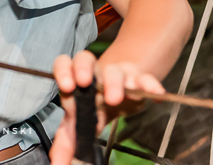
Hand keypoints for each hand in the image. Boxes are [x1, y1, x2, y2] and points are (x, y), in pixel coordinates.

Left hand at [49, 51, 164, 164]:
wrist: (117, 94)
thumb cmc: (92, 107)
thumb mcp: (78, 124)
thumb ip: (66, 142)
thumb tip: (57, 163)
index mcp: (75, 80)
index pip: (65, 64)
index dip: (63, 71)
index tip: (66, 86)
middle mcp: (94, 73)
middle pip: (86, 59)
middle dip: (84, 69)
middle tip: (84, 83)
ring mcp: (117, 74)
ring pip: (115, 70)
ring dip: (115, 82)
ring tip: (115, 98)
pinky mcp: (138, 80)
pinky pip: (145, 78)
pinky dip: (150, 84)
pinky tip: (155, 94)